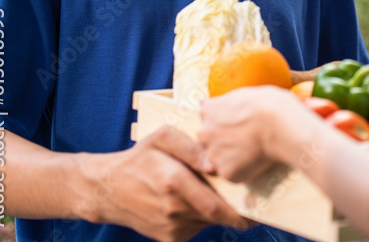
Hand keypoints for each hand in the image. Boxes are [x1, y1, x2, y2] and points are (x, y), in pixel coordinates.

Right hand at [79, 126, 247, 241]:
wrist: (107, 190)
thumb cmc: (140, 158)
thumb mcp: (162, 138)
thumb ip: (191, 146)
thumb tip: (215, 164)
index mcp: (174, 182)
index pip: (217, 205)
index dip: (242, 210)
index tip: (261, 206)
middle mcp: (173, 209)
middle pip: (217, 215)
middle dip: (238, 211)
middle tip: (255, 203)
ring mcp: (170, 227)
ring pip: (208, 222)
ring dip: (219, 212)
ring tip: (227, 196)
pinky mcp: (168, 238)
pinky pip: (196, 228)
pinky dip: (203, 217)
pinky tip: (200, 202)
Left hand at [198, 85, 308, 182]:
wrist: (281, 124)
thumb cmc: (270, 104)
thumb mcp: (244, 93)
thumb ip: (226, 103)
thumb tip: (210, 104)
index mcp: (208, 110)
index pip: (210, 120)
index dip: (227, 124)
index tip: (241, 125)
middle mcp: (204, 133)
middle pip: (210, 142)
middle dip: (225, 143)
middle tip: (248, 140)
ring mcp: (213, 154)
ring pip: (221, 160)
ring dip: (234, 158)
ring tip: (256, 150)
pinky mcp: (226, 172)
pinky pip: (233, 173)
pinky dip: (244, 170)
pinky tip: (258, 160)